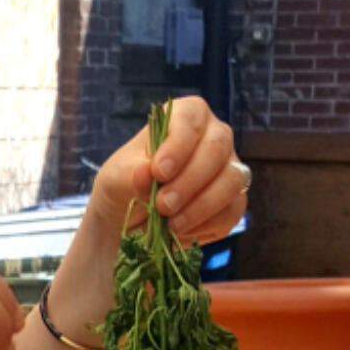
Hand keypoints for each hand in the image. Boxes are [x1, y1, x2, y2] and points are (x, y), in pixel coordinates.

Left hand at [88, 96, 245, 248]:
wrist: (130, 220)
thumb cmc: (126, 185)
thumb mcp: (117, 178)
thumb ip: (131, 174)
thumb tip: (146, 172)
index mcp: (185, 117)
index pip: (191, 118)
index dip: (178, 145)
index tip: (158, 173)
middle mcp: (214, 137)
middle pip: (217, 149)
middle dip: (189, 181)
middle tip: (163, 205)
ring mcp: (228, 168)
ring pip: (232, 180)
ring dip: (200, 206)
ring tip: (171, 224)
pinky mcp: (233, 201)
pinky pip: (232, 211)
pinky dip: (206, 225)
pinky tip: (181, 232)